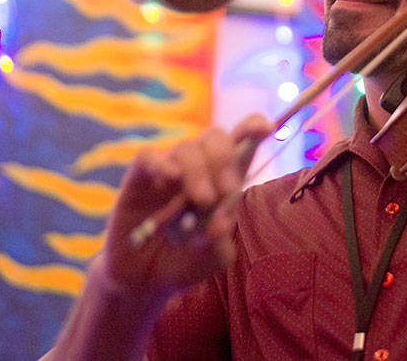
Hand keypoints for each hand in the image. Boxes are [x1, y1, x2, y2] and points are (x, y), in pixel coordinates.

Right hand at [98, 115, 272, 301]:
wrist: (144, 279)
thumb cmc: (185, 262)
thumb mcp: (209, 261)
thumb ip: (219, 244)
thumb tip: (221, 224)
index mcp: (224, 181)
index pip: (242, 142)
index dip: (254, 127)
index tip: (267, 128)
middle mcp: (198, 168)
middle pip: (216, 138)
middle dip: (224, 159)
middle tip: (224, 192)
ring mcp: (168, 171)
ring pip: (186, 148)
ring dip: (197, 171)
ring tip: (200, 201)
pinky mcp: (139, 179)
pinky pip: (148, 157)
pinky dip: (160, 164)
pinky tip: (169, 179)